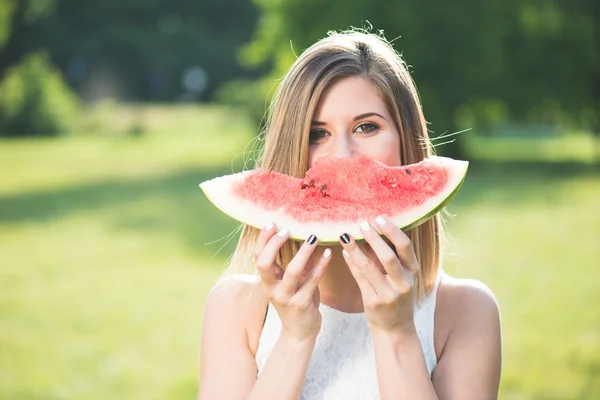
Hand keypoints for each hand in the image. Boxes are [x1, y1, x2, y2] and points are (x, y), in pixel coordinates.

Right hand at [253, 223, 331, 340]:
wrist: (300, 331)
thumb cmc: (296, 300)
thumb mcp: (291, 281)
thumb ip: (292, 262)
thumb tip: (302, 234)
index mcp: (267, 281)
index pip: (258, 257)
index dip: (263, 240)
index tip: (272, 223)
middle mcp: (272, 289)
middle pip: (264, 264)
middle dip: (274, 244)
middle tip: (287, 229)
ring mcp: (286, 298)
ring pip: (292, 272)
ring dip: (303, 253)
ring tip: (314, 237)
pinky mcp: (302, 304)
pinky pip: (312, 281)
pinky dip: (321, 266)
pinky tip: (328, 253)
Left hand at [339, 216, 418, 334]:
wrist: (395, 329)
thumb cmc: (398, 297)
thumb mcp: (403, 277)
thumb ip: (393, 258)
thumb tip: (374, 231)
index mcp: (413, 272)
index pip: (405, 246)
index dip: (392, 230)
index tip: (379, 217)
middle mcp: (403, 283)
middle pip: (388, 256)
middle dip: (374, 238)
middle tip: (362, 223)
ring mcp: (388, 295)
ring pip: (369, 268)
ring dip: (356, 250)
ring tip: (345, 236)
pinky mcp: (373, 303)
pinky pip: (359, 279)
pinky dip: (351, 264)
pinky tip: (344, 253)